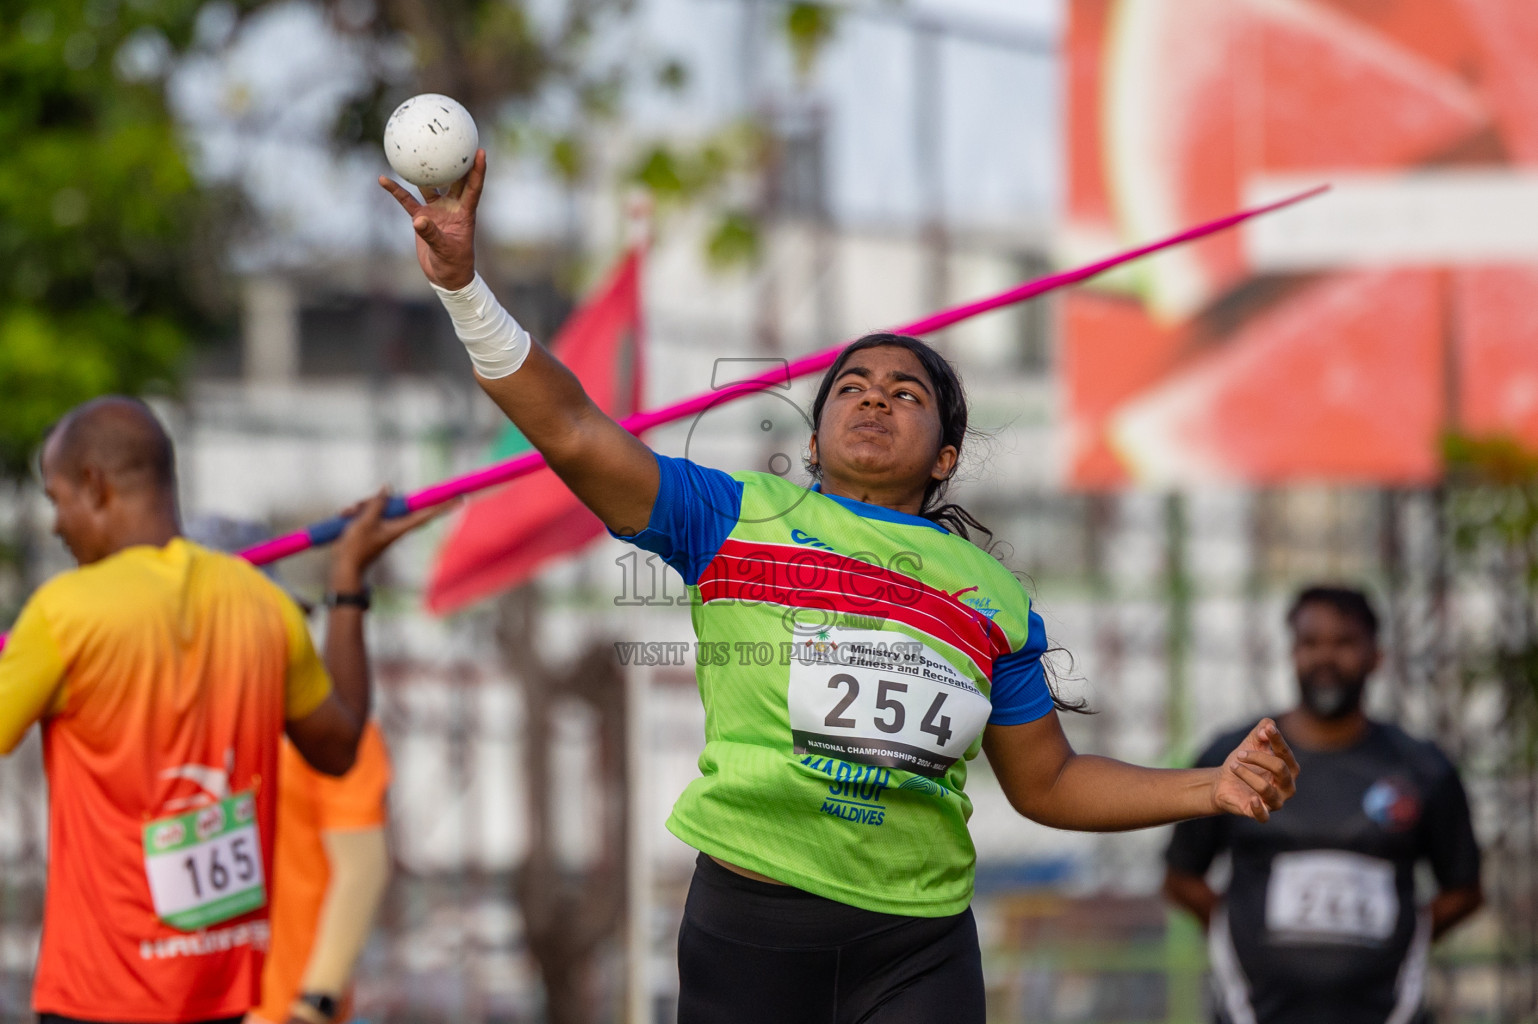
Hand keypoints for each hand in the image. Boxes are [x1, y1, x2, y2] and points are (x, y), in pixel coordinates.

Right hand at [328, 488, 454, 592]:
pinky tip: (344, 516)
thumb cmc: (356, 548)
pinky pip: (369, 513)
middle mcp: (396, 526)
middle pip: (395, 503)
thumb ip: (377, 504)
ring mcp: (385, 527)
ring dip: (362, 507)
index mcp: (400, 527)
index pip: (427, 513)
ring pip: (379, 506)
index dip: (443, 506)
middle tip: (357, 508)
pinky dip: (357, 513)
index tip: (460, 498)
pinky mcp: (374, 528)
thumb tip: (387, 488)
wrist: (344, 568)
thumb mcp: (365, 522)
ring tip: (348, 514)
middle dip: (375, 500)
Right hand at [378, 149, 485, 289]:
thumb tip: (418, 220)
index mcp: (464, 213)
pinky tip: (383, 179)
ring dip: (424, 170)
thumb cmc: (454, 264)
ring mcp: (437, 210)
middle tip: (452, 138)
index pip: (473, 187)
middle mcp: (452, 207)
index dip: (477, 170)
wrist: (446, 277)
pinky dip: (397, 191)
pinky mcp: (423, 218)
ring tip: (415, 149)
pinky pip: (407, 201)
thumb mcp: (445, 250)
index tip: (480, 151)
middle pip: (454, 178)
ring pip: (430, 185)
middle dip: (455, 160)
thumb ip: (432, 234)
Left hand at [1211, 718, 1299, 821]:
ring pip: (1266, 789)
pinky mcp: (1260, 812)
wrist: (1223, 782)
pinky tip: (1253, 800)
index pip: (1285, 753)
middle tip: (1239, 754)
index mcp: (1288, 767)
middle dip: (1258, 757)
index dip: (1277, 740)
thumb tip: (1267, 726)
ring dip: (1248, 776)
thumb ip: (1261, 732)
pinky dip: (1259, 809)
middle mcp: (1287, 786)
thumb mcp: (1251, 743)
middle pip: (1280, 768)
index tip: (1267, 729)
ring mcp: (1275, 801)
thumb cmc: (1244, 762)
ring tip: (1233, 766)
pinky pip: (1263, 816)